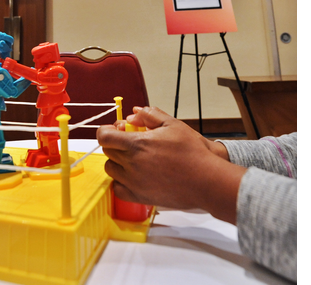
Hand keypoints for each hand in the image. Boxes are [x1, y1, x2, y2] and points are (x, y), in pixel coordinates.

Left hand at [97, 106, 244, 223]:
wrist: (206, 181)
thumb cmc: (192, 152)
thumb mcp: (173, 124)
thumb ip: (150, 115)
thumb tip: (134, 113)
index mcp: (136, 144)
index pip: (104, 137)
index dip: (106, 131)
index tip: (114, 131)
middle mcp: (131, 164)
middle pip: (108, 151)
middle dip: (115, 144)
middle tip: (130, 143)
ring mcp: (133, 182)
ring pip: (111, 169)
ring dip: (118, 162)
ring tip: (134, 159)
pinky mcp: (138, 196)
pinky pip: (117, 189)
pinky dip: (121, 182)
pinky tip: (133, 176)